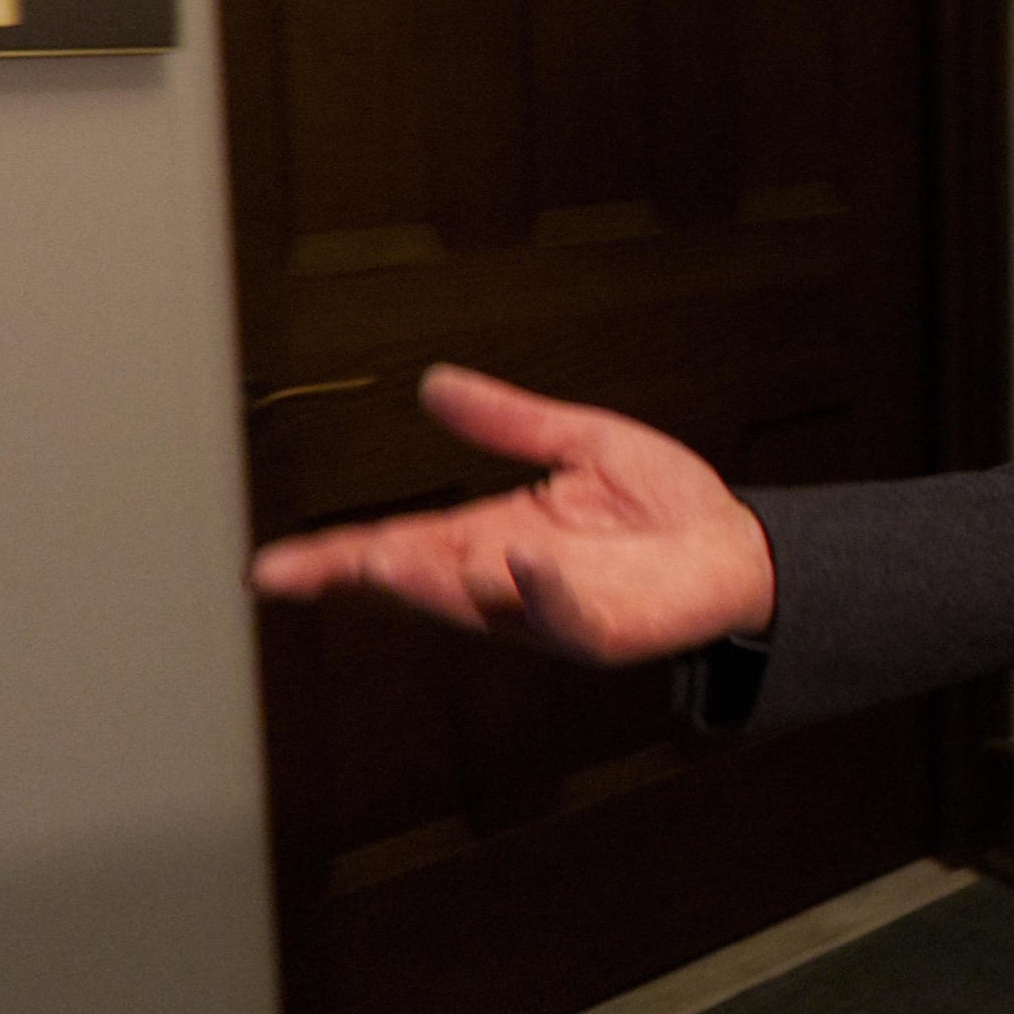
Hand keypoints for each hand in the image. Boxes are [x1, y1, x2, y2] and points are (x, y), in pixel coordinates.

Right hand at [247, 365, 775, 663]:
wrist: (740, 549)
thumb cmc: (667, 508)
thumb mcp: (580, 444)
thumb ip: (508, 422)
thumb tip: (435, 384)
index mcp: (492, 537)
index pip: (398, 545)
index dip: (335, 558)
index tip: (272, 565)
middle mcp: (507, 580)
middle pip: (416, 581)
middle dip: (356, 577)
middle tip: (288, 573)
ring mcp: (550, 610)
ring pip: (475, 603)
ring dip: (428, 584)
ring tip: (377, 562)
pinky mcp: (601, 628)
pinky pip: (563, 612)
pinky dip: (539, 591)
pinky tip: (518, 563)